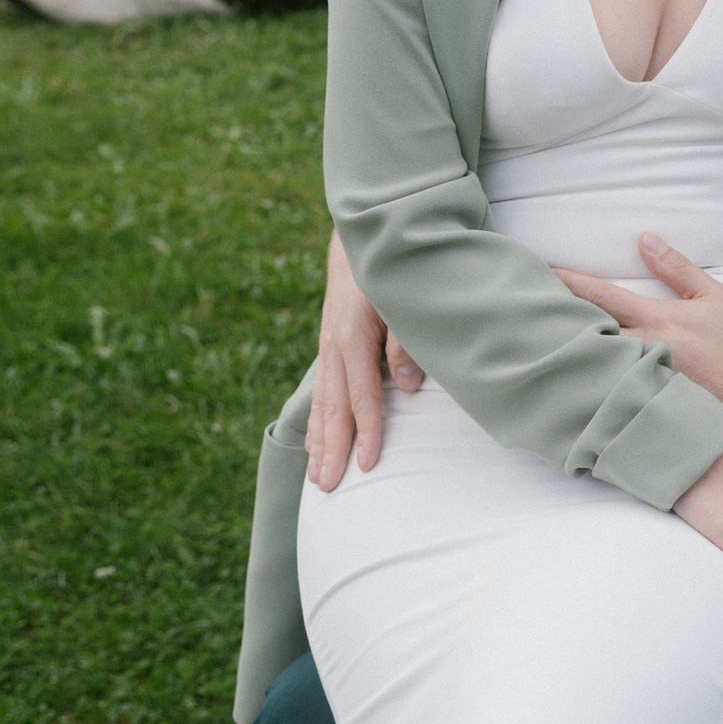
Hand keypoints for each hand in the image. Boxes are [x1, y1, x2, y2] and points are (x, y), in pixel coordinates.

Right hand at [303, 230, 424, 491]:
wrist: (362, 233)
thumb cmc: (390, 265)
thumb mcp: (404, 296)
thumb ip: (406, 341)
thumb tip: (407, 387)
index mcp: (352, 336)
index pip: (362, 395)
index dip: (367, 432)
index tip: (368, 466)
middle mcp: (334, 346)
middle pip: (334, 408)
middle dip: (332, 451)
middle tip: (327, 490)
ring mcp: (329, 347)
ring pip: (324, 404)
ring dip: (320, 443)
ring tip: (317, 479)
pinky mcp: (331, 346)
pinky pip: (323, 392)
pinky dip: (318, 422)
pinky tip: (315, 446)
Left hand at [556, 234, 722, 462]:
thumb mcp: (712, 296)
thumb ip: (676, 267)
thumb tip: (645, 239)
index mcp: (656, 319)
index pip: (601, 296)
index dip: (569, 282)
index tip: (544, 273)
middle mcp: (642, 349)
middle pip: (586, 331)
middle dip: (556, 319)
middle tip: (526, 309)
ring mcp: (639, 381)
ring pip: (592, 363)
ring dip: (567, 351)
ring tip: (537, 342)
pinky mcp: (642, 405)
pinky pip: (606, 390)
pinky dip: (586, 381)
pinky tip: (565, 379)